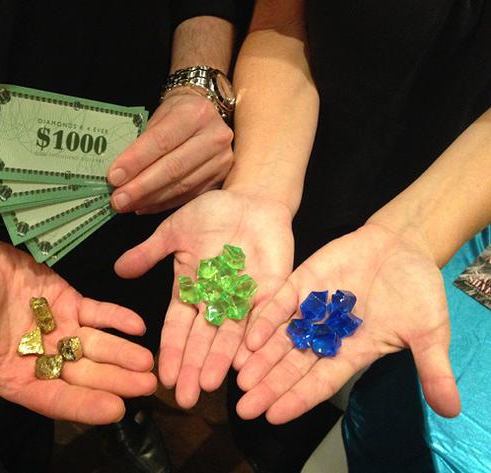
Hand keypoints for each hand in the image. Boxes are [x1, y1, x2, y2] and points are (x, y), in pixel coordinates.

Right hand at [0, 240, 155, 447]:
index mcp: (18, 378)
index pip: (56, 398)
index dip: (85, 404)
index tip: (115, 409)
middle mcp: (44, 360)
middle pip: (85, 374)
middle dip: (116, 381)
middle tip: (148, 386)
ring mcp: (61, 331)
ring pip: (96, 346)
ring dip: (123, 353)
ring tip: (148, 361)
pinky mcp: (72, 304)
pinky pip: (98, 313)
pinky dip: (117, 319)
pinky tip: (137, 325)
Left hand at [107, 89, 233, 213]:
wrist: (206, 114)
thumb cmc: (176, 114)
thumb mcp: (159, 115)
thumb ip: (142, 142)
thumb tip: (119, 174)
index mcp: (195, 113)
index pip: (161, 141)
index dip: (136, 161)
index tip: (113, 177)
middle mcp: (214, 137)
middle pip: (173, 168)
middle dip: (141, 187)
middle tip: (118, 200)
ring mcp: (222, 160)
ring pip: (181, 186)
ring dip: (150, 199)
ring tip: (127, 205)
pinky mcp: (221, 179)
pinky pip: (188, 196)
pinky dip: (163, 204)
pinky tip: (144, 206)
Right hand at [115, 190, 293, 407]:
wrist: (251, 199)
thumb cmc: (211, 214)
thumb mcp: (176, 231)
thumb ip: (150, 252)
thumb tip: (118, 270)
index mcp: (192, 291)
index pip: (178, 327)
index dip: (171, 351)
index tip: (162, 377)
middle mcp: (217, 302)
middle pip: (203, 340)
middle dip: (193, 368)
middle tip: (185, 398)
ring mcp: (244, 298)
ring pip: (231, 336)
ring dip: (220, 360)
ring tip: (209, 385)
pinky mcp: (273, 290)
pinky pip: (264, 316)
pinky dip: (255, 335)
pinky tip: (246, 358)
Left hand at [236, 222, 460, 423]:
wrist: (402, 246)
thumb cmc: (416, 290)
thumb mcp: (430, 331)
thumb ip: (433, 367)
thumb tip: (451, 411)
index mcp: (351, 352)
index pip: (321, 382)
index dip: (298, 399)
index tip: (274, 416)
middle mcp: (325, 335)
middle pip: (292, 365)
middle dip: (269, 386)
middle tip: (245, 406)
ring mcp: (311, 309)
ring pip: (280, 338)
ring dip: (259, 358)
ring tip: (239, 378)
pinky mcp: (302, 283)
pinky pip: (280, 304)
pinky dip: (266, 319)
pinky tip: (250, 337)